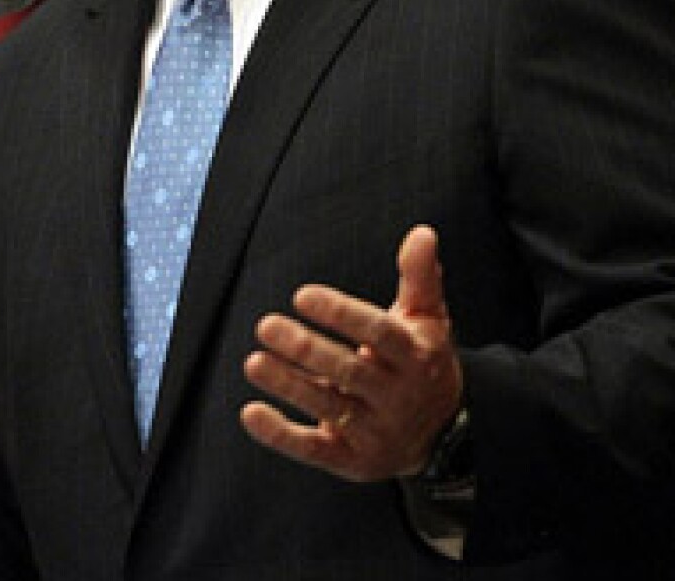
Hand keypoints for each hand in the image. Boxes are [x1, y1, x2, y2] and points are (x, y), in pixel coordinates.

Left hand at [240, 225, 462, 481]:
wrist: (443, 432)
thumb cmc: (422, 358)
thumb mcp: (428, 317)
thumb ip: (420, 275)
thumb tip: (422, 233)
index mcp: (416, 356)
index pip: (378, 333)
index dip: (341, 314)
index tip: (302, 296)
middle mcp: (398, 397)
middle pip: (349, 371)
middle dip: (306, 349)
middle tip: (265, 325)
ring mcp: (376, 432)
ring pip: (328, 408)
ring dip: (288, 385)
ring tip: (253, 362)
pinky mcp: (353, 460)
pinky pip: (314, 450)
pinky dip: (281, 435)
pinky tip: (251, 412)